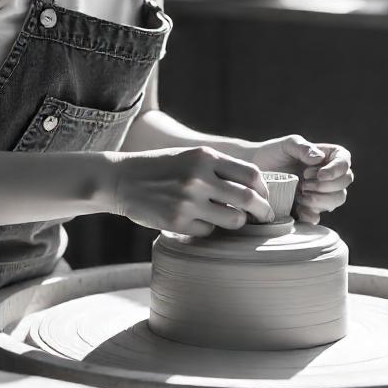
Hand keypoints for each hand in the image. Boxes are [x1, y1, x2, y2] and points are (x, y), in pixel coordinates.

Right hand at [104, 146, 272, 236]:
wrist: (122, 179)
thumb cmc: (162, 168)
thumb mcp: (191, 156)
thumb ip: (220, 168)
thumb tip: (256, 188)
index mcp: (205, 157)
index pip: (251, 174)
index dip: (264, 189)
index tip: (265, 196)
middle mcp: (199, 178)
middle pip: (248, 199)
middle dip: (262, 211)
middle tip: (265, 216)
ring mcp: (188, 201)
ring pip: (233, 220)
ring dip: (236, 222)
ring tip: (229, 219)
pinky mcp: (177, 222)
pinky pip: (208, 231)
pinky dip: (208, 228)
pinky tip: (196, 220)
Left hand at [250, 135, 353, 224]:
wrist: (256, 170)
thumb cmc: (273, 153)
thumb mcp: (287, 145)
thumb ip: (303, 147)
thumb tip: (319, 158)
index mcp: (327, 157)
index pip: (345, 162)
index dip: (337, 170)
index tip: (320, 174)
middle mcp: (328, 176)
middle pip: (344, 183)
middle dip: (327, 186)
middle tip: (304, 183)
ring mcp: (319, 193)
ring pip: (337, 200)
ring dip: (321, 199)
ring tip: (301, 193)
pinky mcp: (307, 209)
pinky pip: (318, 217)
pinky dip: (311, 214)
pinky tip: (299, 208)